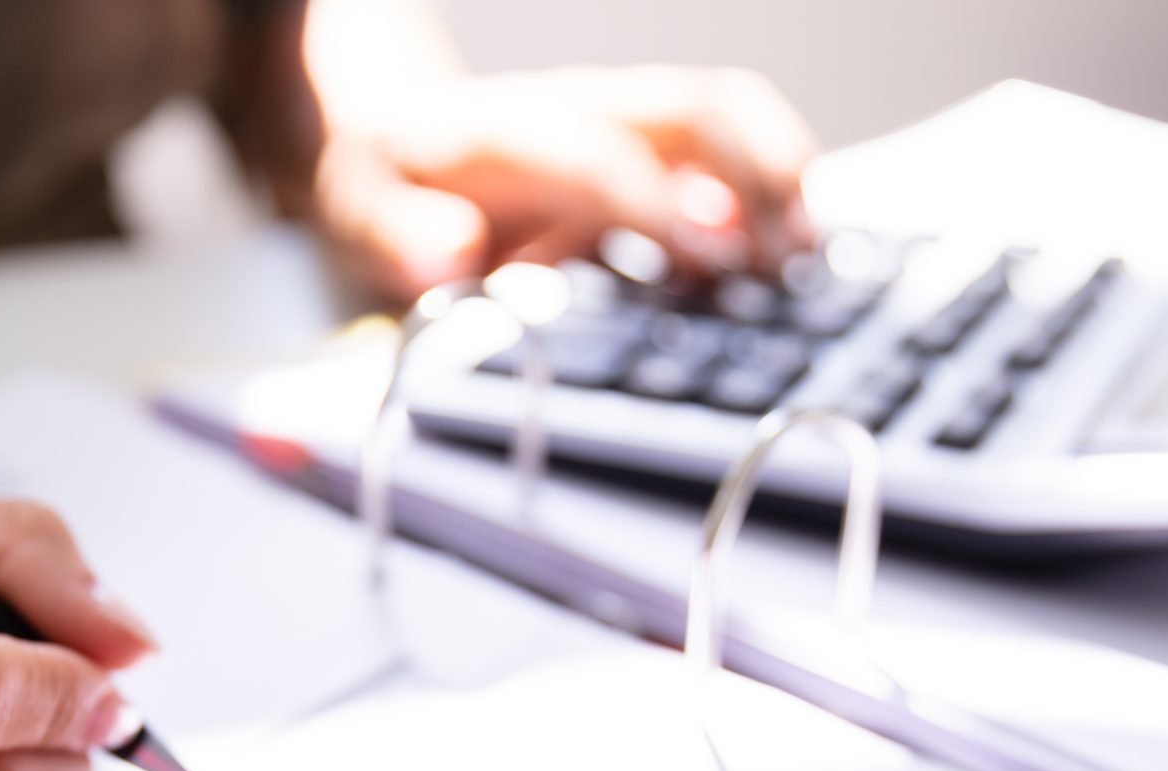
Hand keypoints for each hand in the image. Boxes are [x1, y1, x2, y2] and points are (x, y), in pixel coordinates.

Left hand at [312, 64, 821, 301]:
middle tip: (784, 262)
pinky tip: (795, 249)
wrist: (385, 140)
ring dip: (778, 176)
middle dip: (750, 177)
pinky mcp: (642, 149)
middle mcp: (574, 111)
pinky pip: (726, 142)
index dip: (656, 202)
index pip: (594, 155)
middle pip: (686, 111)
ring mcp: (616, 124)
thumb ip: (400, 236)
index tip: (712, 254)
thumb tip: (449, 253)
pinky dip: (773, 186)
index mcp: (503, 132)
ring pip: (722, 116)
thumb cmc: (381, 188)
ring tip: (809, 257)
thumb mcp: (358, 218)